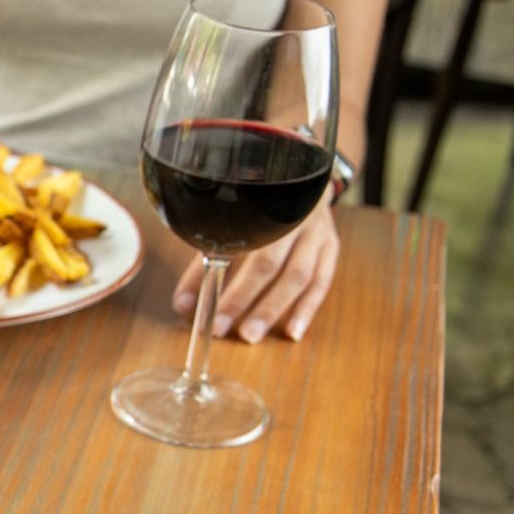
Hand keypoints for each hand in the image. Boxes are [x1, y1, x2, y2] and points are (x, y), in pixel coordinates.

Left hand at [173, 197, 339, 343]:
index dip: (216, 279)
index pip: (235, 246)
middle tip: (223, 328)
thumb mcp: (227, 227)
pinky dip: (307, 308)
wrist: (301, 178)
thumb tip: (183, 306)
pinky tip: (292, 332)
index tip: (200, 309)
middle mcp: (290, 216)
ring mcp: (315, 230)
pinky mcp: (330, 245)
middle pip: (268, 262)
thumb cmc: (255, 209)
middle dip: (243, 299)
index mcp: (258, 206)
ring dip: (273, 308)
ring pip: (299, 274)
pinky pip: (322, 280)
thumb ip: (203, 264)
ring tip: (252, 335)